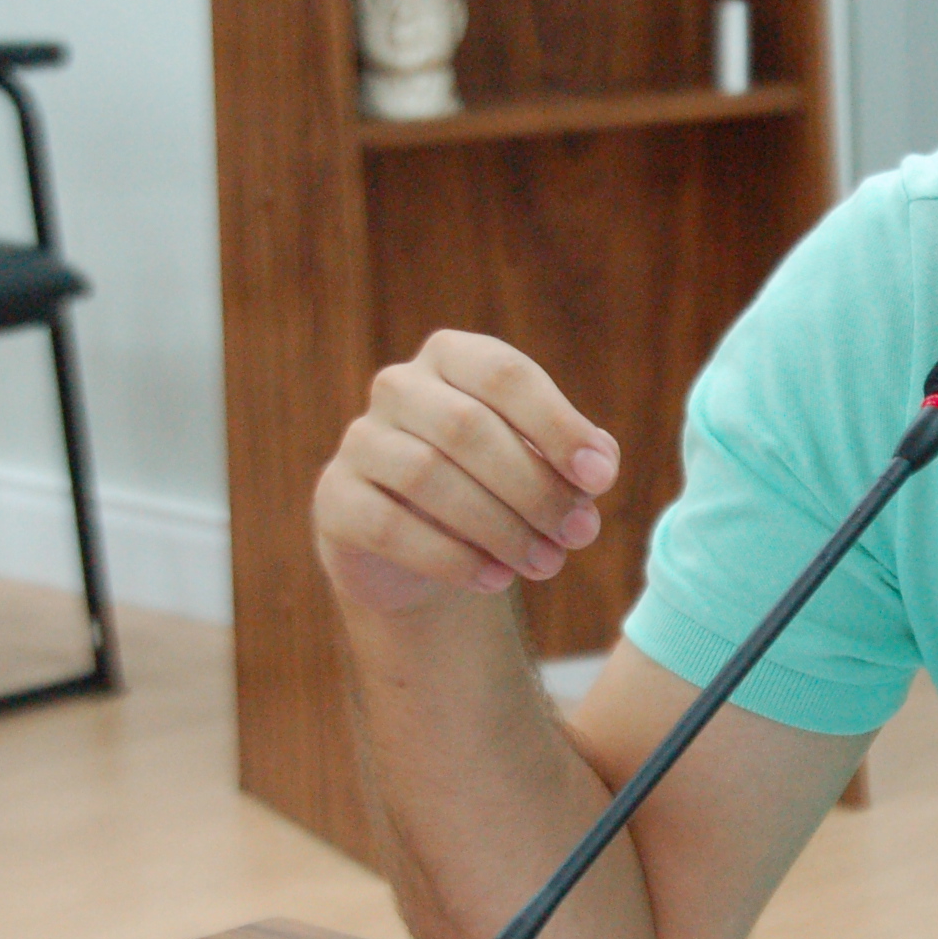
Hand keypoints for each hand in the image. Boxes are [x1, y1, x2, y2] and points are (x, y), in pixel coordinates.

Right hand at [313, 329, 619, 615]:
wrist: (421, 547)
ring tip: (546, 564)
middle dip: (534, 487)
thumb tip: (597, 466)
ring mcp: (360, 440)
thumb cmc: (498, 487)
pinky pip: (389, 525)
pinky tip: (495, 580)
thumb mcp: (545, 466)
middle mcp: (399, 387)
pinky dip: (451, 558)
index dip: (557, 426)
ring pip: (427, 476)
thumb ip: (577, 460)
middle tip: (579, 534)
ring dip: (499, 527)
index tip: (601, 479)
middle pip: (468, 426)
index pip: (505, 374)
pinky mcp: (335, 499)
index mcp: (454, 358)